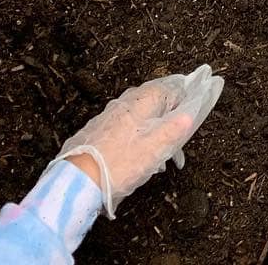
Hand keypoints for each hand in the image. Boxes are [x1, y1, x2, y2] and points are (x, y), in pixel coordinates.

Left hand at [58, 64, 223, 217]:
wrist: (78, 180)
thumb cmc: (118, 165)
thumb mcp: (154, 150)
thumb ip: (173, 130)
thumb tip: (189, 115)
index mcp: (141, 102)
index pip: (169, 88)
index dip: (182, 99)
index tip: (190, 112)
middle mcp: (124, 103)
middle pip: (153, 101)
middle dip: (167, 116)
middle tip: (176, 136)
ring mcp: (108, 115)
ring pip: (138, 115)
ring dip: (151, 129)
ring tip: (157, 152)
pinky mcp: (97, 131)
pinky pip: (123, 127)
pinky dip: (134, 137)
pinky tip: (134, 156)